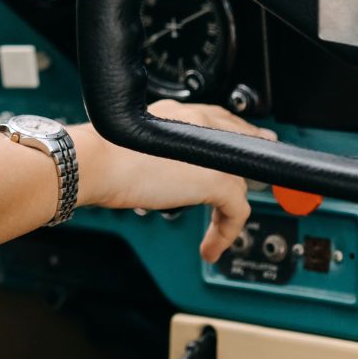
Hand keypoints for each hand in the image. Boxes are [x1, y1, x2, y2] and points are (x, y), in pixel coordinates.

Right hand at [69, 100, 277, 262]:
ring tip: (222, 231)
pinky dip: (226, 232)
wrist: (97, 163)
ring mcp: (212, 151)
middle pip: (242, 143)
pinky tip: (211, 246)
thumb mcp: (138, 139)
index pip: (219, 120)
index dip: (234, 136)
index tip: (244, 144)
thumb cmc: (104, 154)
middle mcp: (200, 124)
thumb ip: (160, 145)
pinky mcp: (217, 180)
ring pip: (241, 179)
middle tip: (259, 181)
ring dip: (232, 208)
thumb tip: (162, 167)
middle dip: (250, 163)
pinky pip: (237, 211)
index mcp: (180, 112)